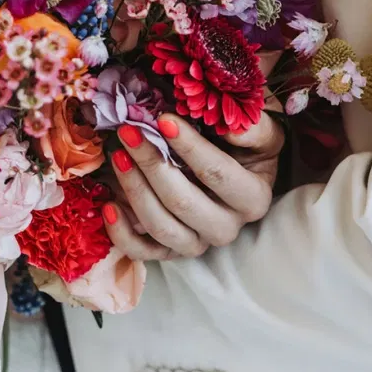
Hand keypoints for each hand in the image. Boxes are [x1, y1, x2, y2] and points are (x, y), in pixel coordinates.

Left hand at [104, 54, 284, 259]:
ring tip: (119, 156)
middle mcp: (227, 228)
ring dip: (135, 189)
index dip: (190, 147)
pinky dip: (122, 233)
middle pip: (183, 202)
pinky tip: (109, 205)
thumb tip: (233, 130)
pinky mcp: (171, 251)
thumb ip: (254, 129)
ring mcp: (197, 243)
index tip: (163, 120)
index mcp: (253, 199)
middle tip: (129, 131)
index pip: (218, 174)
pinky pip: (143, 251)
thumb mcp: (262, 133)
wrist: (237, 173)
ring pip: (161, 226)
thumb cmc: (246, 148)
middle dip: (152, 164)